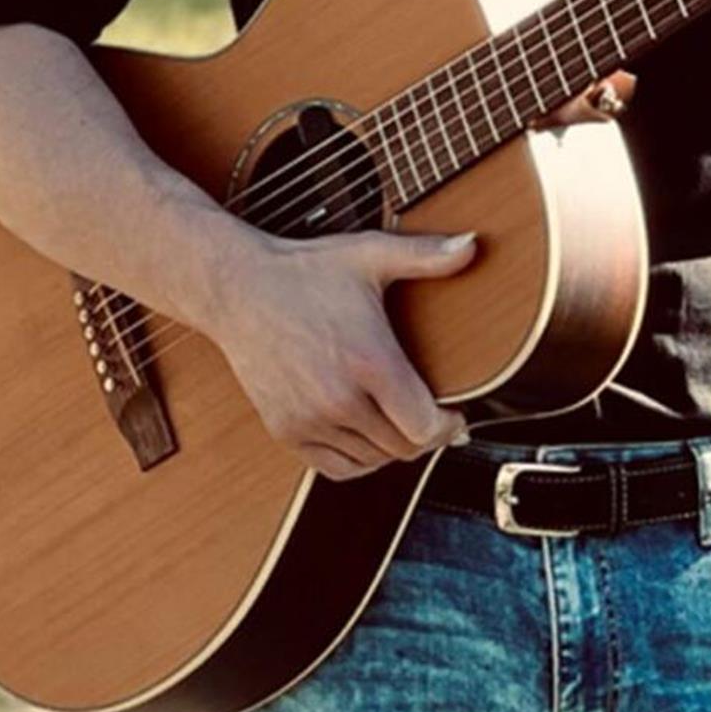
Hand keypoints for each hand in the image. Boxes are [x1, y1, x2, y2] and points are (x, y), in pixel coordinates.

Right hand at [210, 223, 478, 481]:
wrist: (237, 289)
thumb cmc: (306, 271)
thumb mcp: (370, 255)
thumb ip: (426, 255)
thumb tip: (473, 243)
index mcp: (369, 362)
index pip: (424, 428)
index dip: (448, 427)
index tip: (455, 414)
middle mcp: (339, 399)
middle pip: (402, 448)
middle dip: (425, 436)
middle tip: (433, 417)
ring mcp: (308, 419)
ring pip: (372, 461)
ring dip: (392, 448)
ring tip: (401, 422)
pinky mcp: (285, 430)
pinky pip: (336, 468)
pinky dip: (358, 460)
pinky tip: (367, 435)